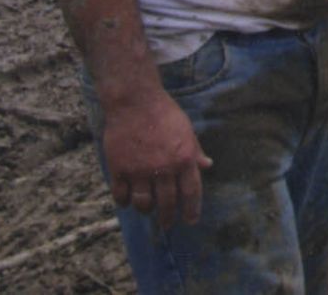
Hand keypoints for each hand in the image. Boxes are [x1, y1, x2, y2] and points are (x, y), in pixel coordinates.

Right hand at [102, 90, 211, 229]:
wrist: (135, 102)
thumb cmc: (164, 113)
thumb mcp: (186, 130)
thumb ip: (195, 151)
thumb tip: (208, 166)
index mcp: (183, 158)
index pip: (191, 192)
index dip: (192, 210)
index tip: (191, 220)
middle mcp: (163, 168)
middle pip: (167, 203)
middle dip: (168, 218)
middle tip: (167, 225)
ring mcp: (140, 170)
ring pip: (143, 204)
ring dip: (146, 210)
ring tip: (147, 209)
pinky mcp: (119, 169)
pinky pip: (121, 195)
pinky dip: (124, 201)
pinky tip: (127, 199)